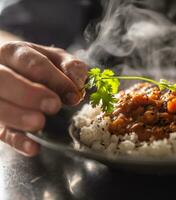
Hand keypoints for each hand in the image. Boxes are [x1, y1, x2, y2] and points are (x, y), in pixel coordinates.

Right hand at [0, 41, 87, 155]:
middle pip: (4, 80)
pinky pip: (0, 132)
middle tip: (53, 105)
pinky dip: (16, 141)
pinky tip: (33, 148)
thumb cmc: (36, 65)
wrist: (10, 70)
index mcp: (14, 52)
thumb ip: (68, 65)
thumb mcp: (54, 59)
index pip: (32, 63)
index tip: (73, 94)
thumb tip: (79, 76)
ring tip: (39, 123)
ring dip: (17, 115)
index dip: (54, 79)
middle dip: (29, 93)